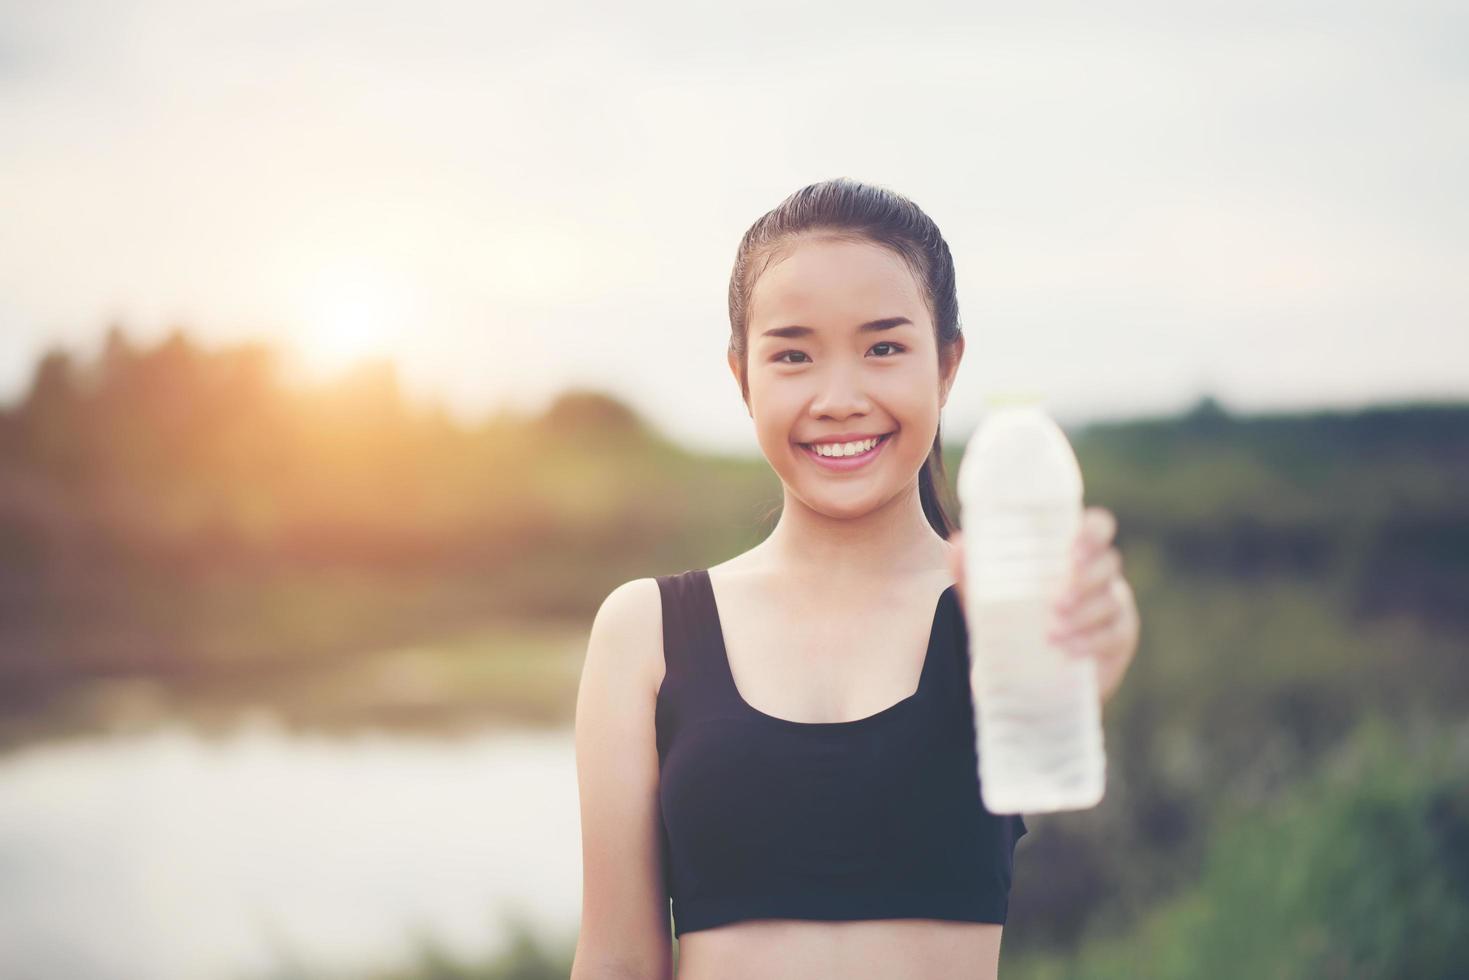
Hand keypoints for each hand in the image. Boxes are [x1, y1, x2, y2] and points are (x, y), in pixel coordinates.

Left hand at [946, 505, 1140, 704]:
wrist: (1028, 677)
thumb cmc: (1013, 623)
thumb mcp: (988, 601)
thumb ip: (972, 574)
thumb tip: (957, 544)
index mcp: (1073, 554)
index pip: (1097, 528)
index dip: (1092, 532)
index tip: (1072, 549)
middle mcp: (1099, 574)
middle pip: (1108, 563)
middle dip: (1084, 580)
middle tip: (1055, 602)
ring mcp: (1114, 605)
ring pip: (1110, 601)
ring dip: (1083, 616)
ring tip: (1052, 634)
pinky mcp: (1119, 638)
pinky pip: (1114, 635)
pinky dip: (1089, 642)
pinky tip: (1068, 650)